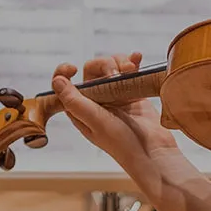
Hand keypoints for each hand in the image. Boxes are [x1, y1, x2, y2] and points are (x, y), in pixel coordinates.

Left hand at [52, 52, 176, 168]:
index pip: (64, 84)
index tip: (73, 68)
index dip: (63, 72)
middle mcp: (96, 100)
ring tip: (131, 69)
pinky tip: (137, 58)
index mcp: (80, 109)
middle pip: (92, 69)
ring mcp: (114, 95)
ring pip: (111, 66)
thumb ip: (75, 101)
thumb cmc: (123, 144)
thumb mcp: (95, 122)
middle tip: (117, 74)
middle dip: (105, 65)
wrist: (153, 152)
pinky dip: (132, 61)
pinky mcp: (132, 92)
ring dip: (120, 62)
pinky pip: (129, 71)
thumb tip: (57, 81)